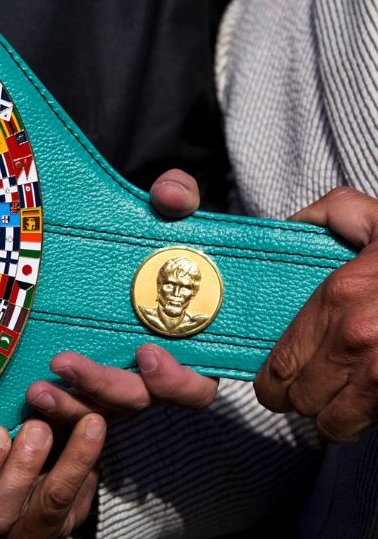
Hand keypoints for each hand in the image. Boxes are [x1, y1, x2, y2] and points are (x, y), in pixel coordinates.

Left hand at [26, 169, 217, 422]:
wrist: (114, 252)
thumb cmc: (156, 242)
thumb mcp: (169, 216)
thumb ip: (178, 199)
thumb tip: (170, 195)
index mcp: (187, 350)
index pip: (194, 387)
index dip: (176, 380)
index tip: (146, 352)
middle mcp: (150, 378)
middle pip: (136, 402)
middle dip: (103, 387)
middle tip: (65, 361)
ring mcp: (112, 386)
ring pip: (96, 411)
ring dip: (66, 403)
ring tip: (36, 387)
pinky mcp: (79, 387)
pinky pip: (66, 409)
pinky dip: (48, 407)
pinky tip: (26, 392)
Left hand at [254, 187, 377, 441]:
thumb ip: (334, 213)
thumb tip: (296, 221)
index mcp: (338, 297)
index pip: (278, 366)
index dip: (274, 381)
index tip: (281, 381)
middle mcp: (356, 338)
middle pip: (300, 400)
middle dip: (305, 397)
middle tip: (316, 386)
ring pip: (333, 424)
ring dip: (335, 416)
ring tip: (344, 398)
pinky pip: (371, 428)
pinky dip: (367, 422)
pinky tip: (373, 401)